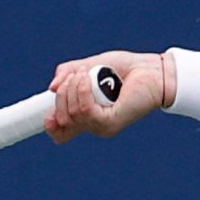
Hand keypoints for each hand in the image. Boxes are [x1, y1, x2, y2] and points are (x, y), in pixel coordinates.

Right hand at [45, 50, 165, 142]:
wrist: (150, 70)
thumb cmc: (124, 69)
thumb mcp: (88, 66)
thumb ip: (68, 74)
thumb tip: (52, 88)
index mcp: (86, 115)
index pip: (60, 133)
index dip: (50, 122)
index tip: (49, 106)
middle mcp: (93, 124)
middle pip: (60, 121)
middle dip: (61, 94)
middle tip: (76, 76)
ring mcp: (101, 125)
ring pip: (71, 114)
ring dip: (72, 88)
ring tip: (85, 74)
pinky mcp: (111, 122)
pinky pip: (85, 111)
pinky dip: (82, 92)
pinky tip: (88, 79)